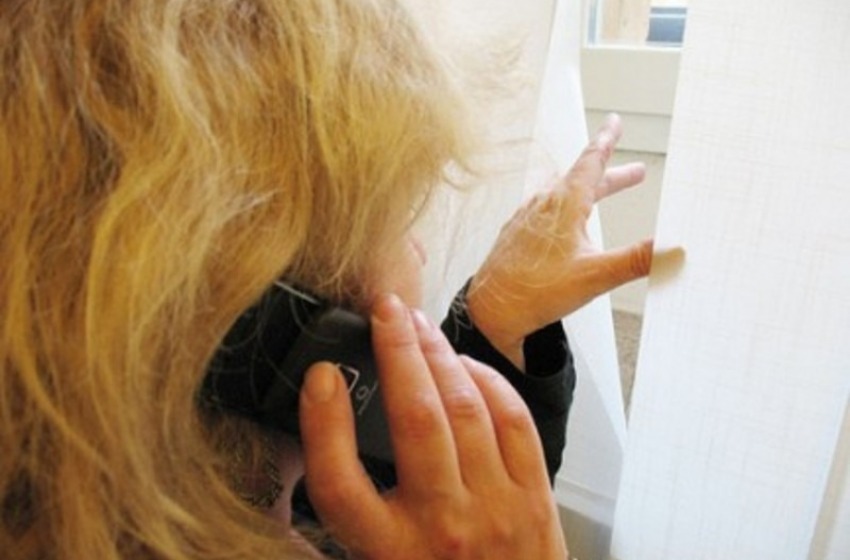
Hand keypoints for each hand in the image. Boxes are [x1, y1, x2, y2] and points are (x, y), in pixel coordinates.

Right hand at [299, 294, 567, 559]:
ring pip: (466, 409)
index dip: (322, 422)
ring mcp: (495, 510)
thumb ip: (358, 513)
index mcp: (388, 554)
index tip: (319, 376)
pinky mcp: (535, 499)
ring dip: (441, 356)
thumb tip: (333, 430)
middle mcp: (441, 527)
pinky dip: (489, 383)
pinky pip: (514, 422)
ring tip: (420, 326)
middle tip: (386, 309)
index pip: (338, 483)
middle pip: (414, 421)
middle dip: (398, 352)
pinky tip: (466, 365)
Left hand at [467, 114, 653, 367]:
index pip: (590, 163)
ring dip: (587, 191)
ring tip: (602, 192)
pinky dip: (564, 208)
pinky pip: (545, 210)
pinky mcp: (517, 235)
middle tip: (635, 172)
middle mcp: (543, 205)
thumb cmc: (536, 291)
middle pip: (582, 181)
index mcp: (564, 205)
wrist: (491, 310)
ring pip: (563, 195)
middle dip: (611, 176)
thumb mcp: (595, 275)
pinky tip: (564, 223)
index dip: (606, 140)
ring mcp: (527, 219)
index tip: (614, 122)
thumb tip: (674, 246)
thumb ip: (636, 259)